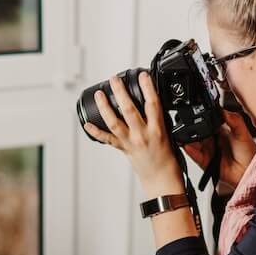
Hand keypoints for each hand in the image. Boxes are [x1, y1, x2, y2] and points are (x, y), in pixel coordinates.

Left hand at [82, 72, 183, 197]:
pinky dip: (95, 132)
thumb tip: (150, 102)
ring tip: (99, 94)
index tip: (142, 75)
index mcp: (158, 129)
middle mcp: (143, 135)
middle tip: (114, 79)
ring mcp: (131, 142)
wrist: (162, 179)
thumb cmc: (167, 158)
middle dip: (121, 93)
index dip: (147, 87)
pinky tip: (86, 124)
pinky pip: (106, 139)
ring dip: (105, 108)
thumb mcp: (168, 133)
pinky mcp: (123, 149)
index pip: (153, 104)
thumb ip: (158, 118)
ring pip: (114, 122)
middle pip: (129, 110)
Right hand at [182, 110, 255, 189]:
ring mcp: (207, 151)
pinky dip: (190, 151)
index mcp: (219, 130)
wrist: (248, 171)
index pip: (206, 121)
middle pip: (197, 132)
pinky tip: (188, 146)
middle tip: (189, 124)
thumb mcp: (243, 132)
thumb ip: (234, 120)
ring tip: (186, 136)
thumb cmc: (248, 153)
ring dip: (187, 139)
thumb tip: (223, 110)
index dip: (200, 117)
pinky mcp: (205, 162)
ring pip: (193, 143)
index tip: (196, 112)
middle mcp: (211, 140)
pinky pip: (195, 156)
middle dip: (191, 128)